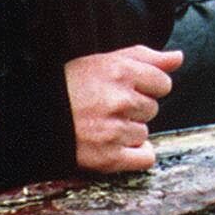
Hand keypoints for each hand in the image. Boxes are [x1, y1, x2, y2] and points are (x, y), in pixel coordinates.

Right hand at [64, 45, 183, 172]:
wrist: (35, 119)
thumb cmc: (70, 86)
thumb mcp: (105, 61)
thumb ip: (145, 57)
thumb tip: (178, 58)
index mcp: (120, 72)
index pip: (163, 83)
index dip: (146, 86)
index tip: (125, 89)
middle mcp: (120, 100)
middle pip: (153, 108)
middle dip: (134, 108)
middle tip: (106, 107)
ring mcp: (115, 130)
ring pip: (145, 132)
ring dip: (128, 131)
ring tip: (101, 124)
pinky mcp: (109, 157)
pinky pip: (145, 157)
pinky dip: (135, 154)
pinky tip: (114, 144)